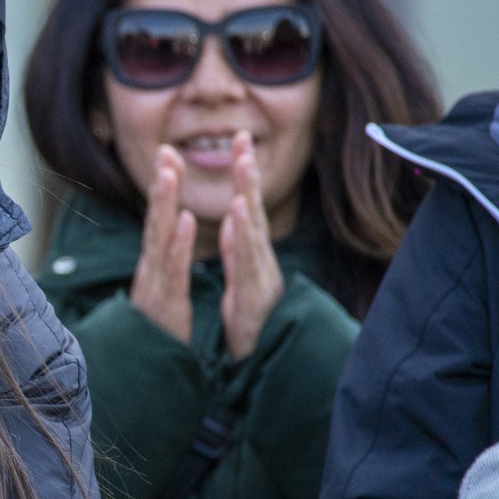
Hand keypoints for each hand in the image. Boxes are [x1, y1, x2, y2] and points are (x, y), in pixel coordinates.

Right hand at [129, 146, 195, 344]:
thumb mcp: (159, 297)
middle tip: (166, 151)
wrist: (145, 375)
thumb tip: (161, 246)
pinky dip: (178, 244)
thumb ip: (160, 270)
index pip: (159, 222)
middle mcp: (150, 272)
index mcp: (154, 269)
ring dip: (164, 204)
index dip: (164, 190)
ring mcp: (155, 287)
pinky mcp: (166, 304)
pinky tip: (184, 221)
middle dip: (161, 185)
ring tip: (170, 174)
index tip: (169, 157)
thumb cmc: (155, 337)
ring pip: (159, 239)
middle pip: (155, 222)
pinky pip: (173, 270)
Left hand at [219, 131, 285, 359]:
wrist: (264, 361)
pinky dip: (243, 235)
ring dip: (249, 195)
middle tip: (241, 136)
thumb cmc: (252, 324)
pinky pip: (247, 260)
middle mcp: (260, 261)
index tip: (237, 142)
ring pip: (253, 230)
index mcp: (252, 256)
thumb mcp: (240, 282)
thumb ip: (238, 251)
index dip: (243, 177)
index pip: (247, 209)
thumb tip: (234, 222)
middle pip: (254, 210)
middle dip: (248, 173)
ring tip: (243, 164)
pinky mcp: (253, 294)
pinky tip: (238, 213)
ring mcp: (260, 276)